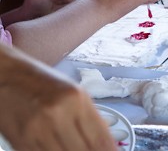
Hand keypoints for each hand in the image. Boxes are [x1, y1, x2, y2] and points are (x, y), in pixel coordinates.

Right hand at [0, 46, 116, 150]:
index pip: (100, 138)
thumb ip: (89, 117)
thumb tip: (105, 144)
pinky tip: (59, 150)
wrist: (5, 75)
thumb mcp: (73, 92)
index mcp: (76, 99)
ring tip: (74, 148)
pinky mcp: (21, 141)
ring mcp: (38, 130)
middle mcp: (58, 114)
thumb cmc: (41, 81)